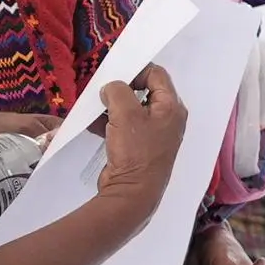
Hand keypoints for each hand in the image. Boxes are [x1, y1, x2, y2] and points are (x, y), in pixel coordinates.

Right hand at [93, 63, 188, 209]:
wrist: (132, 194)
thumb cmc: (135, 151)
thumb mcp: (125, 112)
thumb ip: (117, 90)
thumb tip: (111, 88)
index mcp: (172, 107)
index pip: (157, 75)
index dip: (136, 70)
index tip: (115, 75)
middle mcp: (167, 119)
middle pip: (144, 92)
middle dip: (121, 90)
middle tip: (103, 91)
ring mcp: (154, 135)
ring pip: (131, 109)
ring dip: (112, 107)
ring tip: (95, 108)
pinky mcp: (139, 148)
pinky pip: (125, 127)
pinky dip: (110, 123)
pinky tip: (93, 124)